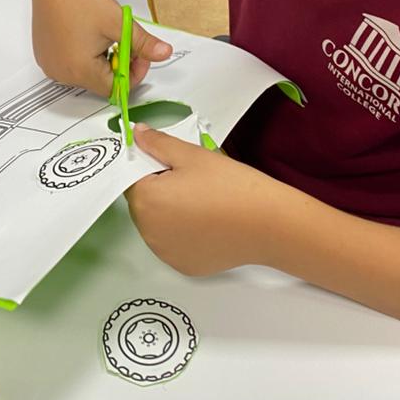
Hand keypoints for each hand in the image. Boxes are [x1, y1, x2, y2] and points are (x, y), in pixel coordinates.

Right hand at [31, 0, 171, 97]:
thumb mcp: (118, 22)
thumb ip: (143, 43)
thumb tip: (163, 53)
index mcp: (79, 71)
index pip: (116, 88)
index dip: (133, 72)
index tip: (139, 54)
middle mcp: (61, 73)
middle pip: (100, 81)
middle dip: (118, 63)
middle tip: (123, 39)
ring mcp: (50, 64)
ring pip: (86, 73)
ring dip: (101, 59)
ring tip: (104, 33)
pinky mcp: (45, 54)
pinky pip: (70, 64)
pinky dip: (84, 54)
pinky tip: (88, 34)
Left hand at [126, 124, 278, 275]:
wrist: (268, 223)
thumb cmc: (231, 186)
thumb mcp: (192, 155)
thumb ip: (158, 143)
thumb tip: (137, 134)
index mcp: (145, 201)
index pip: (131, 178)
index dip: (150, 166)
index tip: (172, 163)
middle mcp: (148, 232)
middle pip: (143, 203)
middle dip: (159, 189)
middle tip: (192, 181)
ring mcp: (165, 253)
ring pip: (157, 224)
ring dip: (169, 212)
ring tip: (202, 201)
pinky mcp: (183, 265)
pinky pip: (173, 243)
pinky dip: (183, 233)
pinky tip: (207, 222)